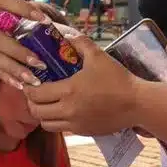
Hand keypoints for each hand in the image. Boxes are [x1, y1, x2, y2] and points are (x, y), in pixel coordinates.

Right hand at [0, 0, 48, 87]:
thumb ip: (2, 5)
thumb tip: (34, 12)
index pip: (4, 1)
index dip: (24, 9)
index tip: (44, 19)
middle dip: (19, 52)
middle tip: (40, 62)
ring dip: (14, 70)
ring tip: (33, 80)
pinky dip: (4, 75)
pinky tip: (19, 84)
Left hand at [23, 35, 139, 135]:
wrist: (137, 103)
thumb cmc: (117, 78)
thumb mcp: (98, 55)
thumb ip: (80, 42)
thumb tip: (66, 33)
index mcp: (68, 91)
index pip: (36, 94)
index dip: (28, 88)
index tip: (30, 82)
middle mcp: (68, 110)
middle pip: (36, 112)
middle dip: (31, 103)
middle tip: (35, 93)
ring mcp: (75, 124)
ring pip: (47, 125)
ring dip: (43, 115)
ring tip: (47, 104)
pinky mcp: (84, 132)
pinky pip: (62, 130)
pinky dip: (57, 122)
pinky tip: (63, 111)